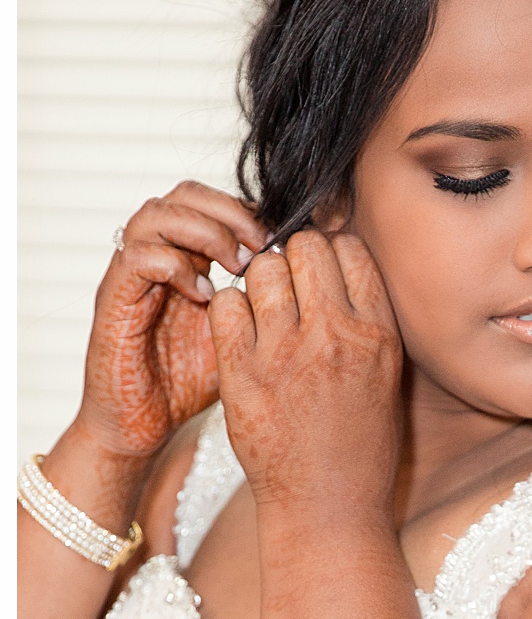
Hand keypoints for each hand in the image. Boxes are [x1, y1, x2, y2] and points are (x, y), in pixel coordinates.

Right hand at [77, 182, 267, 460]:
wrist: (143, 424)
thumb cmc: (197, 381)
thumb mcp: (248, 337)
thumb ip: (274, 305)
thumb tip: (330, 287)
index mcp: (191, 258)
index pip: (219, 203)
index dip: (255, 211)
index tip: (291, 239)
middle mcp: (160, 256)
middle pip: (188, 193)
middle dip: (232, 211)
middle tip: (266, 243)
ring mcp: (133, 275)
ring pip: (157, 213)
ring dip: (205, 231)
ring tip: (237, 265)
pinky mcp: (114, 300)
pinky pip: (137, 257)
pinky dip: (175, 266)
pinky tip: (205, 294)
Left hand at [210, 230, 404, 520]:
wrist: (329, 504)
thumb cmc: (360, 445)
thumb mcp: (385, 376)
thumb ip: (365, 321)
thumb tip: (342, 267)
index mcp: (377, 334)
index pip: (350, 250)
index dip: (331, 254)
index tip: (322, 274)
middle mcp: (334, 335)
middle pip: (304, 247)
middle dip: (293, 258)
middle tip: (289, 288)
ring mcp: (285, 353)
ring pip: (261, 269)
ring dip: (260, 281)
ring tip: (264, 312)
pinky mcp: (242, 373)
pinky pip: (226, 305)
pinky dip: (230, 311)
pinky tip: (242, 335)